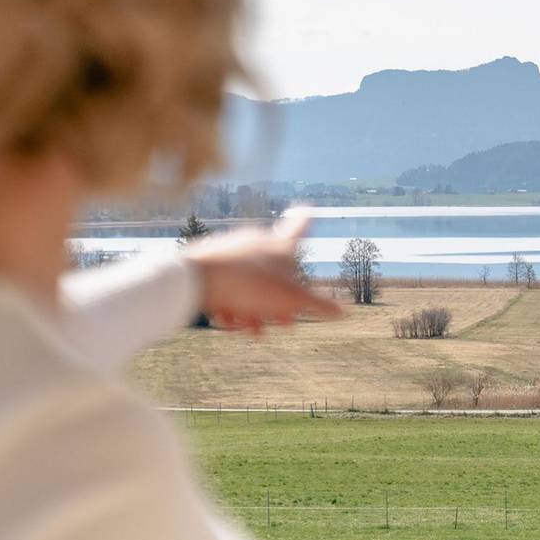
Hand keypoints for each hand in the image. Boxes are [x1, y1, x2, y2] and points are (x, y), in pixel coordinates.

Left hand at [183, 210, 340, 335]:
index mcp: (279, 243)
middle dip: (280, 300)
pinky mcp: (209, 264)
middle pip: (274, 268)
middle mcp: (255, 241)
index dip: (306, 220)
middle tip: (282, 322)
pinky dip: (232, 305)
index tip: (307, 208)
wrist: (194, 281)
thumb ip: (317, 305)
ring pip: (250, 281)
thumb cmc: (248, 284)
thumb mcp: (289, 298)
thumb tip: (345, 313)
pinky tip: (229, 323)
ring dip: (255, 309)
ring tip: (252, 330)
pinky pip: (227, 284)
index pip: (299, 226)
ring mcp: (231, 250)